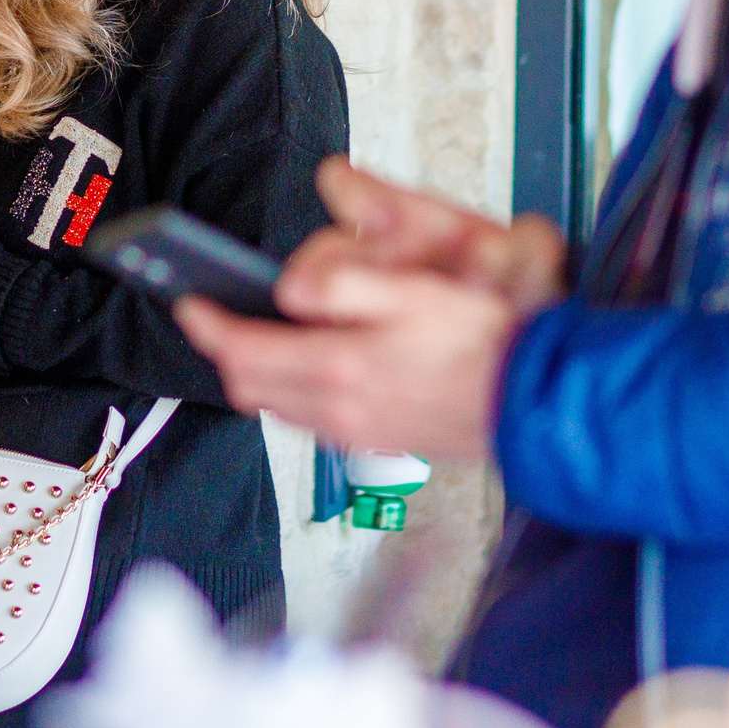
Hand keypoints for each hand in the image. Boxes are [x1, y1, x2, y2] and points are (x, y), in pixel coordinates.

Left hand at [169, 158, 545, 460]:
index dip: (209, 324)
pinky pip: (311, 420)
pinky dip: (293, 392)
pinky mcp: (379, 441)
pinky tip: (311, 366)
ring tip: (256, 336)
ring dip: (258, 372)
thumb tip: (289, 289)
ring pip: (278, 406)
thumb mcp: (416, 292)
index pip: (244, 351)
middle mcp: (339, 410)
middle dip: (225, 349)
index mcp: (339, 368)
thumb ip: (346, 286)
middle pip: (250, 385)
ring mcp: (358, 433)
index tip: (189, 301)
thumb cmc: (487, 341)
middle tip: (216, 317)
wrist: (539, 402)